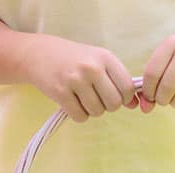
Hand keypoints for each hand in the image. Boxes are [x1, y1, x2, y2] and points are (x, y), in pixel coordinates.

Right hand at [21, 35, 135, 122]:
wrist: (38, 54)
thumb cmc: (73, 58)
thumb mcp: (98, 61)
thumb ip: (117, 80)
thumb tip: (136, 104)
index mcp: (105, 57)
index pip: (127, 88)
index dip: (124, 98)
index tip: (115, 95)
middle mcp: (92, 68)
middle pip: (114, 103)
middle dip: (107, 106)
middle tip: (97, 98)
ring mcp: (75, 80)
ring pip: (97, 112)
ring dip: (92, 110)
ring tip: (82, 98)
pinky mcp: (60, 93)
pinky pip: (80, 116)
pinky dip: (78, 114)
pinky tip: (72, 102)